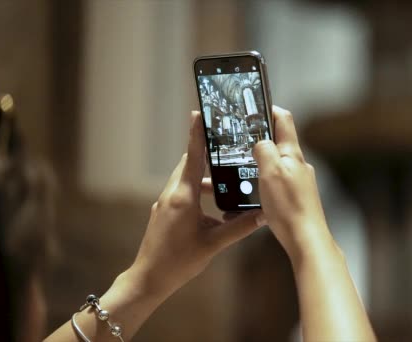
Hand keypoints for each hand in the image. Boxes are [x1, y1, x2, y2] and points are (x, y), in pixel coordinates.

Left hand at [130, 111, 265, 296]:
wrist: (148, 279)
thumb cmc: (177, 263)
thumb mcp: (212, 245)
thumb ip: (238, 229)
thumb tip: (262, 215)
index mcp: (183, 197)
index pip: (193, 157)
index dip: (197, 134)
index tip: (200, 113)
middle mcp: (172, 195)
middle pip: (190, 164)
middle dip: (207, 154)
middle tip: (225, 146)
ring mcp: (166, 203)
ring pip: (187, 180)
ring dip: (205, 178)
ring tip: (226, 183)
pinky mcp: (165, 213)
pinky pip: (183, 193)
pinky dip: (199, 193)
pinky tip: (214, 211)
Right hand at [253, 106, 332, 260]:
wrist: (306, 240)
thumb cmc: (290, 208)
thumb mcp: (271, 172)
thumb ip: (264, 150)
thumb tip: (260, 141)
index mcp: (293, 154)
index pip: (284, 120)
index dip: (269, 109)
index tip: (255, 105)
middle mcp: (298, 165)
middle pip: (279, 142)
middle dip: (260, 138)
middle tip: (241, 139)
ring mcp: (298, 182)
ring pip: (276, 164)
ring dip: (259, 163)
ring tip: (242, 169)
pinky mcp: (295, 198)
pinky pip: (276, 183)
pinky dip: (263, 183)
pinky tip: (254, 195)